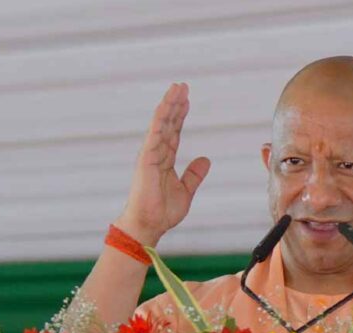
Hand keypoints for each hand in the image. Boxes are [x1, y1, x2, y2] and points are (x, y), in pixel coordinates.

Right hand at [115, 83, 210, 245]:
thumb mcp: (186, 190)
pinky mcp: (146, 160)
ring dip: (168, 106)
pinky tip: (165, 106)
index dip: (180, 116)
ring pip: (160, 124)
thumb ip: (194, 174)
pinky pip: (154, 135)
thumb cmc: (162, 211)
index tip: (186, 100)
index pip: (174, 132)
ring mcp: (150, 155)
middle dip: (175, 104)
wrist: (149, 225)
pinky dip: (160, 120)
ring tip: (176, 89)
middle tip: (182, 86)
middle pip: (167, 123)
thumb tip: (206, 159)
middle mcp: (156, 154)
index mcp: (165, 160)